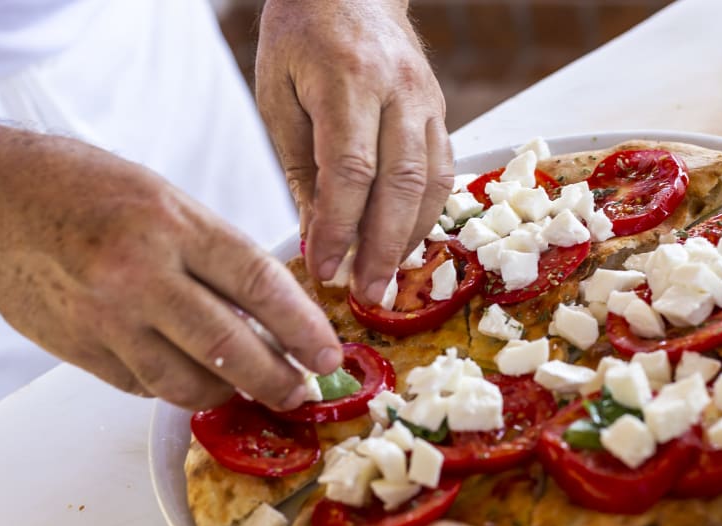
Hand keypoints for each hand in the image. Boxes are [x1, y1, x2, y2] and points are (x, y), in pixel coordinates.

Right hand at [0, 108, 341, 410]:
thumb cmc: (83, 191)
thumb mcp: (163, 199)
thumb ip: (216, 252)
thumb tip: (274, 308)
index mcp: (171, 224)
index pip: (257, 284)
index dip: (302, 327)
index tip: (327, 352)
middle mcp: (139, 274)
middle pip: (230, 347)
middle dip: (278, 379)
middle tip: (303, 391)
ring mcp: (106, 319)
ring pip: (188, 383)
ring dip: (229, 393)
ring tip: (251, 387)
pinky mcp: (81, 351)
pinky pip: (146, 386)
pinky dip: (177, 386)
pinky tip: (191, 374)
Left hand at [256, 0, 453, 303]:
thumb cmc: (303, 37)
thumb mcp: (279, 95)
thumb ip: (299, 167)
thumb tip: (313, 236)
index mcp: (347, 79)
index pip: (350, 170)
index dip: (338, 227)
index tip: (321, 267)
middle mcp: (398, 91)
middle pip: (399, 184)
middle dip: (382, 247)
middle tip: (366, 293)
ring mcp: (427, 101)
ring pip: (430, 184)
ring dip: (409, 239)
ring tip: (386, 278)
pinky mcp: (441, 113)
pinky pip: (443, 173)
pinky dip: (425, 215)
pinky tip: (404, 243)